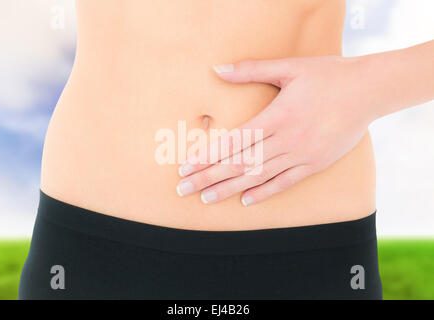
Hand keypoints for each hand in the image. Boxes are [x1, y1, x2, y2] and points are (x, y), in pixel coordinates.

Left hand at [176, 55, 374, 205]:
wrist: (369, 90)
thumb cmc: (328, 75)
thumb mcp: (289, 67)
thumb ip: (251, 70)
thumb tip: (217, 69)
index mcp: (277, 116)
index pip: (234, 141)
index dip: (207, 156)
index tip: (186, 167)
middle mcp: (287, 140)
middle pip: (240, 163)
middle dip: (209, 177)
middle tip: (183, 189)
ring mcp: (302, 154)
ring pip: (259, 176)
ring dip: (230, 188)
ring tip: (205, 199)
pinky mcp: (316, 164)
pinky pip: (286, 182)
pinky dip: (265, 192)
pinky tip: (246, 201)